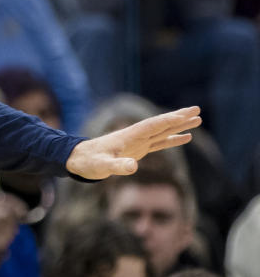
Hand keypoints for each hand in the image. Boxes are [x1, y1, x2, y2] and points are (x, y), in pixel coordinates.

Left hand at [66, 106, 200, 179]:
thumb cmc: (89, 162)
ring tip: (197, 120)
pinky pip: (160, 142)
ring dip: (180, 125)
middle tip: (198, 110)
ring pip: (163, 131)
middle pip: (161, 124)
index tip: (186, 114)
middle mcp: (136, 135)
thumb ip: (117, 166)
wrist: (79, 159)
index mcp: (129, 136)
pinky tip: (186, 137)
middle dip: (179, 117)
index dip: (169, 120)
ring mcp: (138, 142)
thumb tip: (133, 166)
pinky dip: (173, 139)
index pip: (153, 125)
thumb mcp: (102, 166)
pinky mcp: (138, 149)